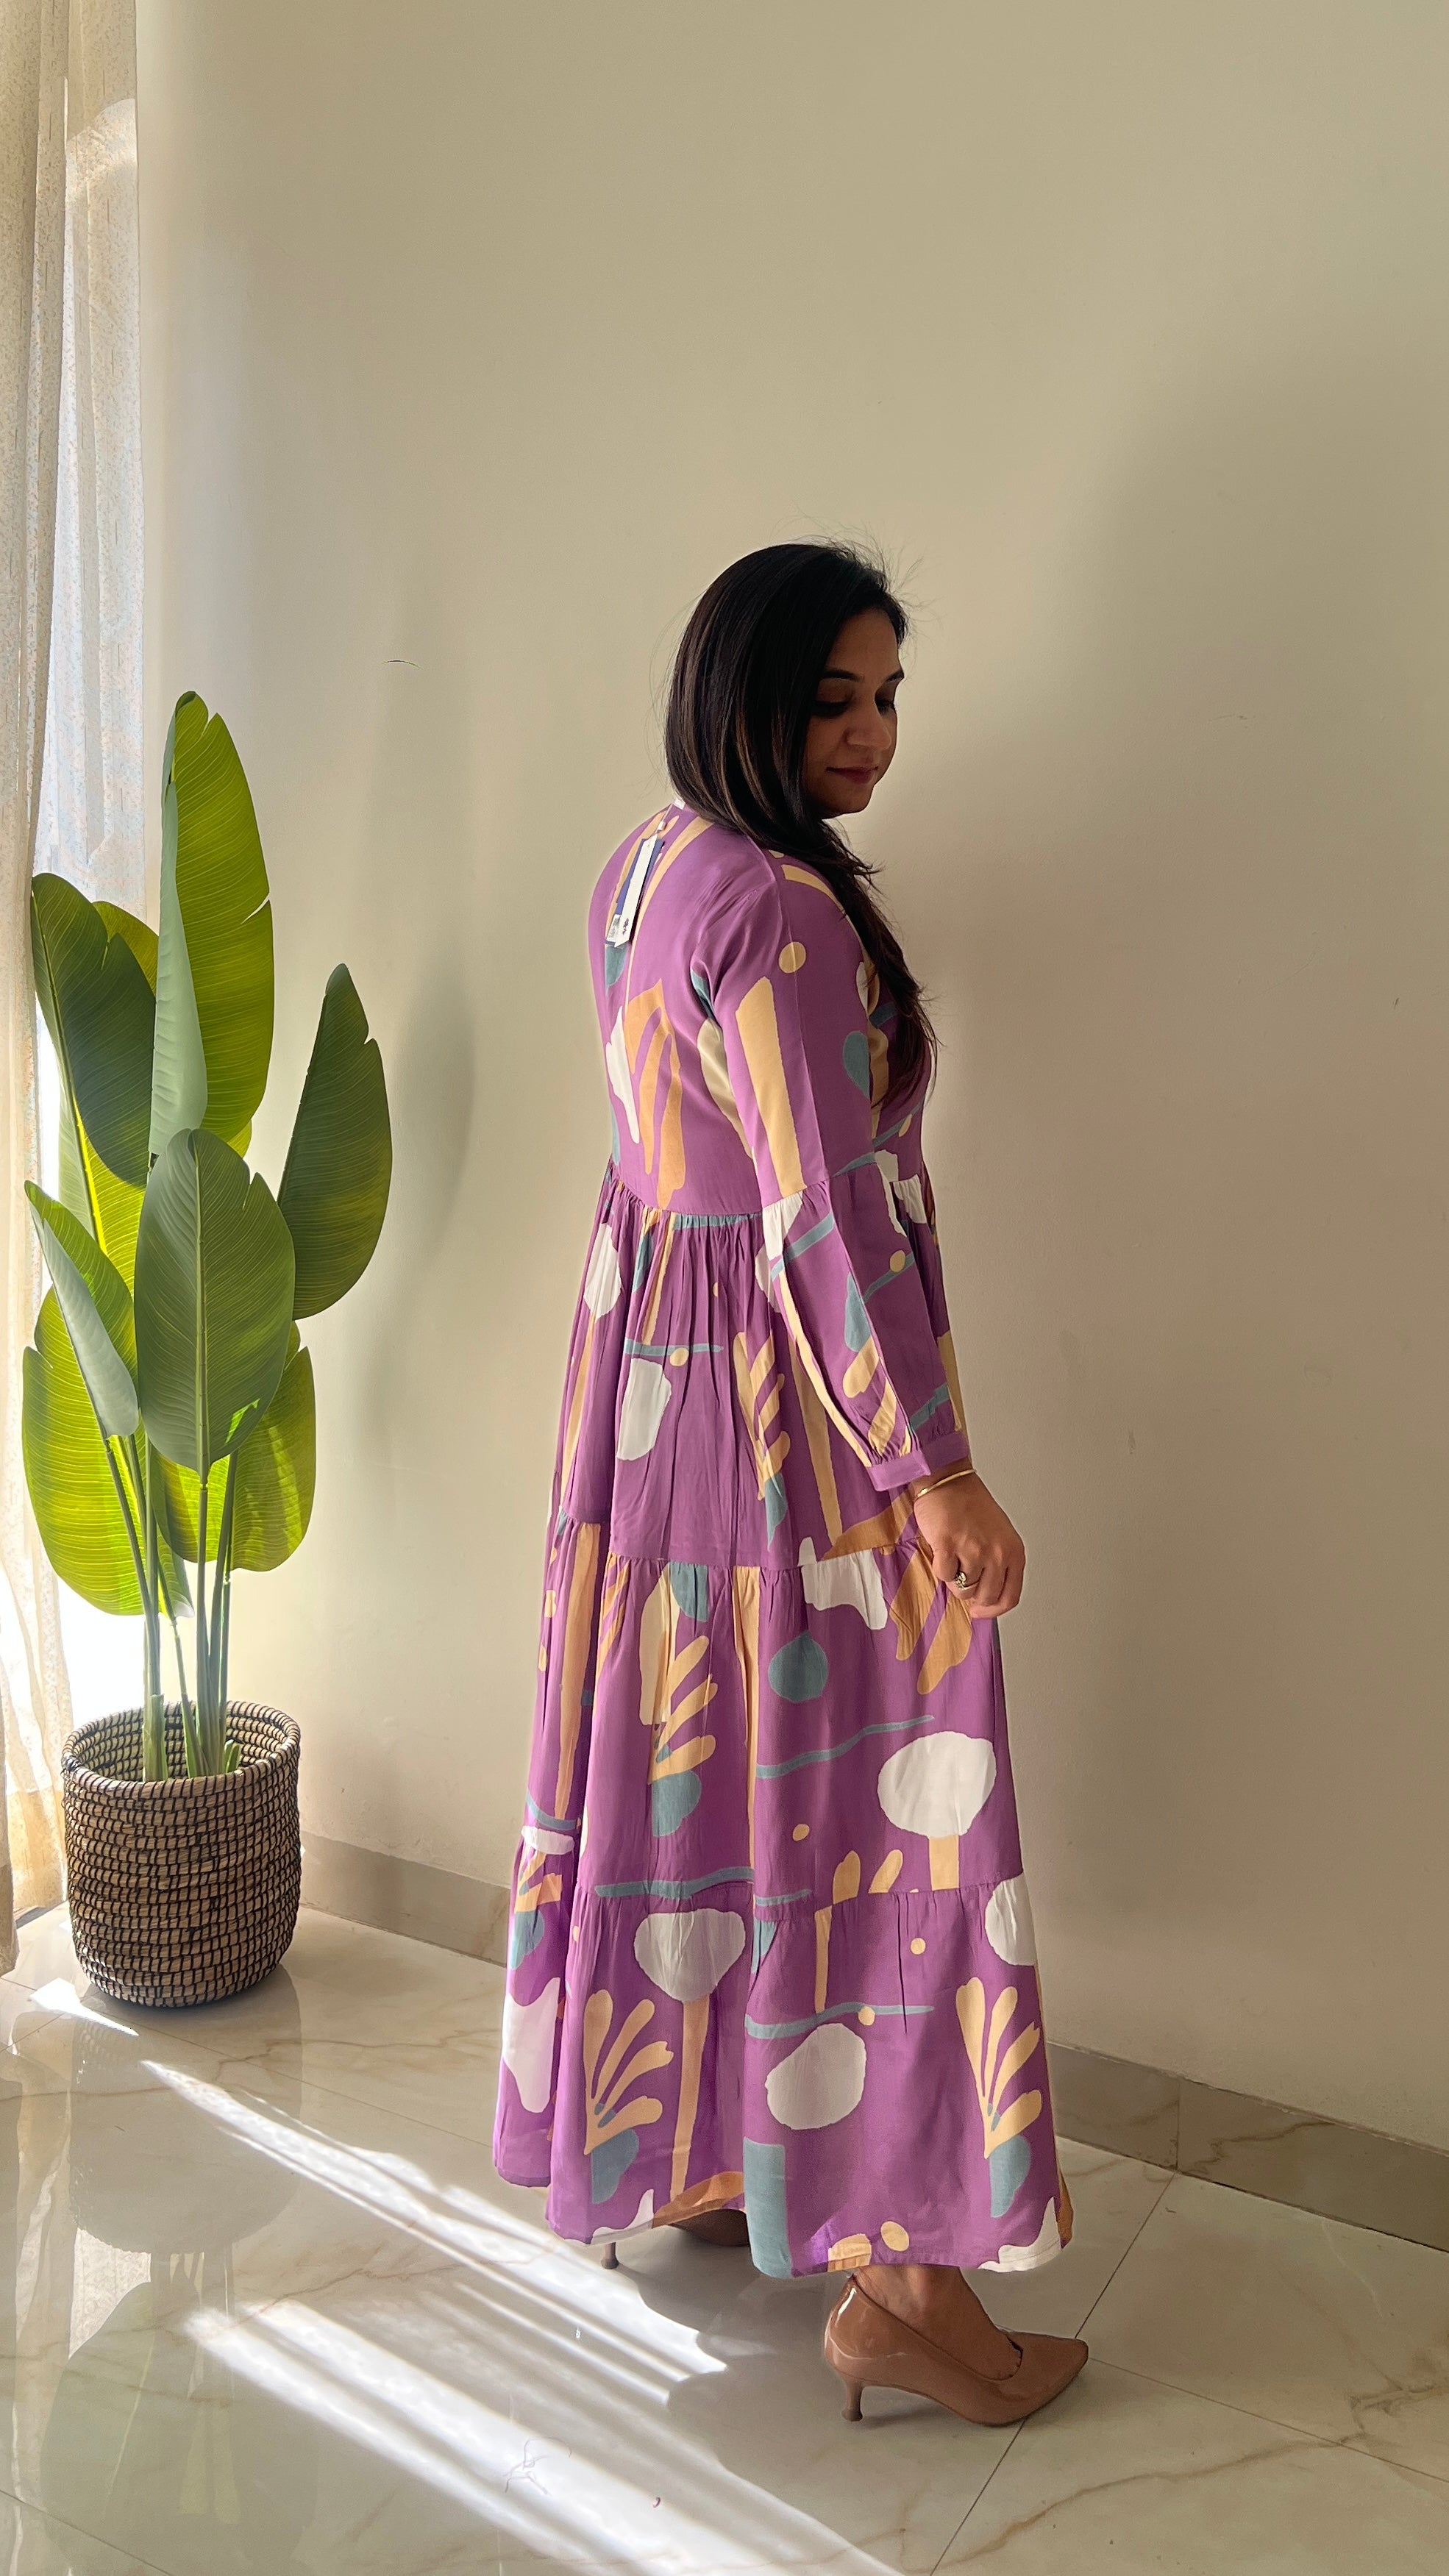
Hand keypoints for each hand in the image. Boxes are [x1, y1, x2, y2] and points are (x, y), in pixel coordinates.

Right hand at [911, 1472, 1024, 1617]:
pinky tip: (942, 1548)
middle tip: (961, 1577)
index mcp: (1013, 1551)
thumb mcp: (998, 1536)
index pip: (1010, 1597)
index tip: (980, 1611)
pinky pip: (943, 1575)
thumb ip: (998, 1565)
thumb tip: (985, 1596)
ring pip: (962, 1588)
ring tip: (952, 1554)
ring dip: (953, 1577)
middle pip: (985, 1597)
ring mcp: (973, 1550)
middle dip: (971, 1593)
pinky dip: (939, 1566)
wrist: (948, 1482)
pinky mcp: (948, 1546)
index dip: (993, 1610)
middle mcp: (997, 1553)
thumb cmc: (970, 1505)